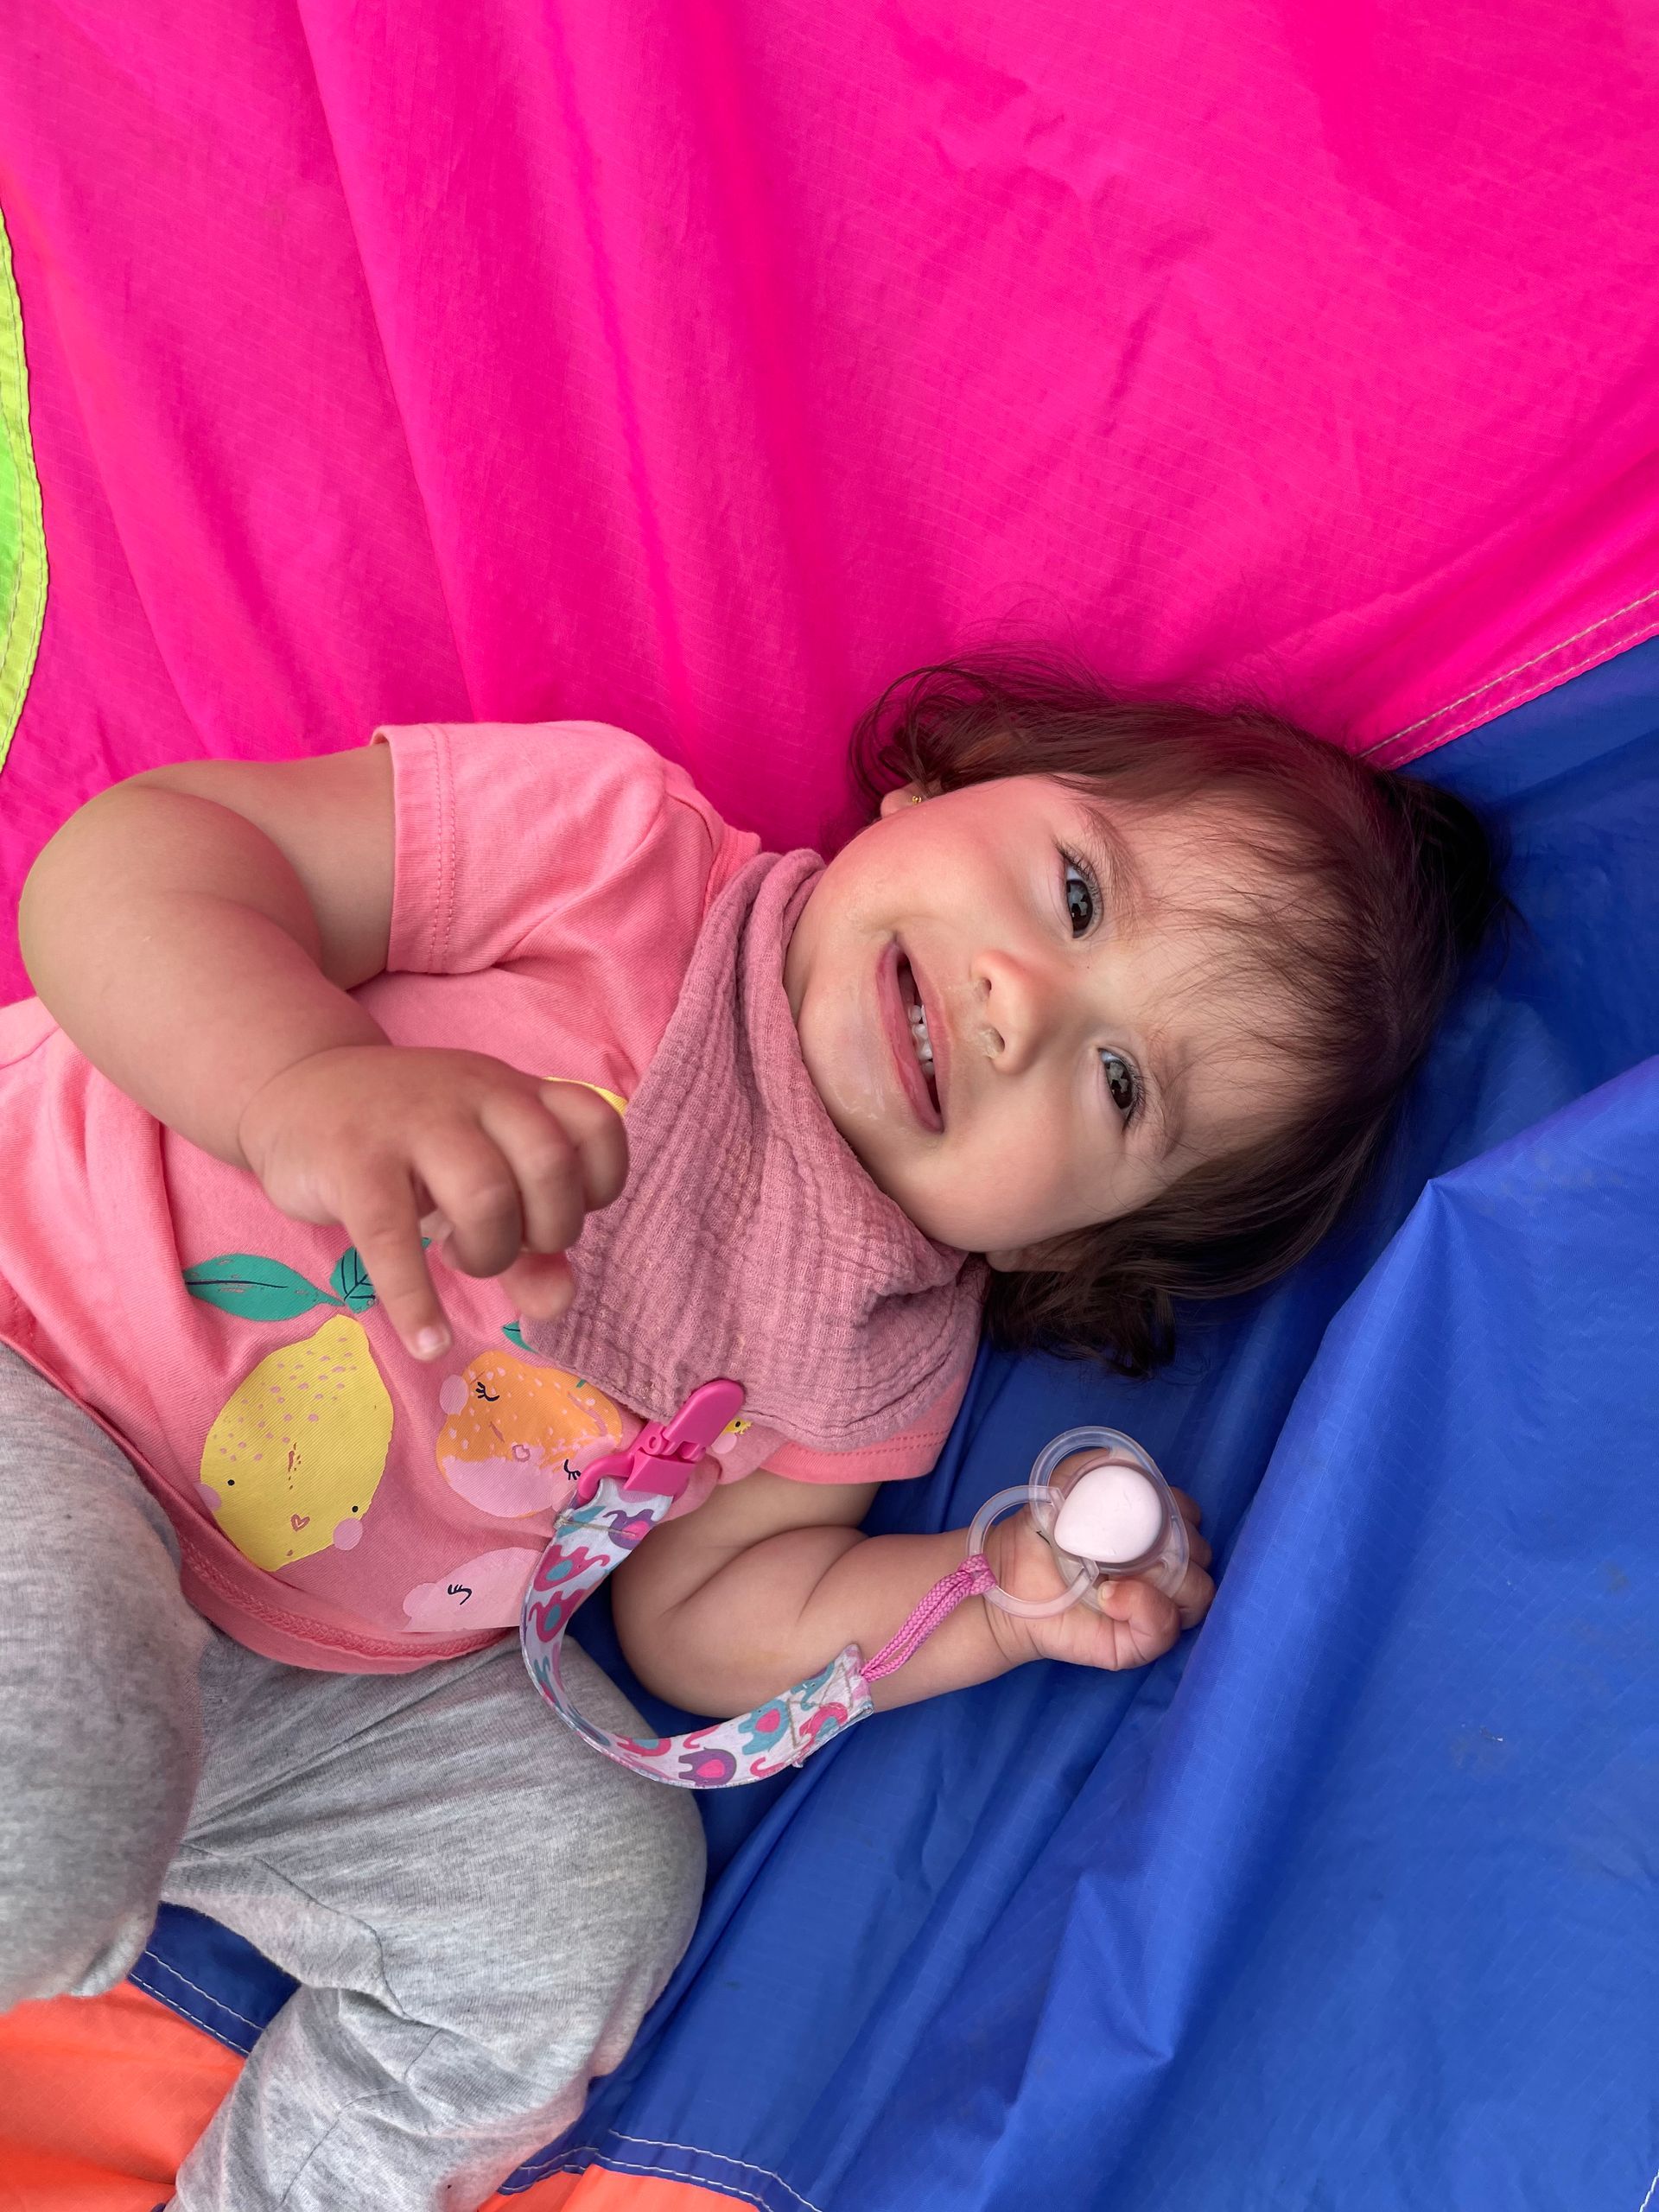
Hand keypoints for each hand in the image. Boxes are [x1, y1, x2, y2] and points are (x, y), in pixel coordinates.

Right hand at [235, 1044, 626, 1357]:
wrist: (294, 1091)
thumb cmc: (405, 1147)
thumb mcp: (476, 1178)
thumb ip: (529, 1241)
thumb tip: (559, 1303)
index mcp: (516, 1092)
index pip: (597, 1125)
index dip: (596, 1186)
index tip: (553, 1214)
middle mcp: (476, 1093)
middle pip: (551, 1162)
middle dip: (547, 1229)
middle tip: (508, 1244)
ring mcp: (413, 1121)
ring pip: (486, 1193)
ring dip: (488, 1252)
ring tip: (459, 1259)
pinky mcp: (353, 1158)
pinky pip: (393, 1236)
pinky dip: (416, 1302)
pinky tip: (427, 1340)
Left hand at [981, 1489, 1213, 1673]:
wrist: (1008, 1578)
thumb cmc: (1042, 1534)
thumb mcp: (1064, 1489)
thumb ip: (1092, 1468)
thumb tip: (1125, 1462)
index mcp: (1157, 1532)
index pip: (1194, 1520)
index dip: (1178, 1511)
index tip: (1146, 1509)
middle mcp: (1164, 1570)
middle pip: (1204, 1556)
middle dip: (1176, 1545)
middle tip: (1125, 1544)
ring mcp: (1155, 1607)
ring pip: (1199, 1594)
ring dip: (1165, 1578)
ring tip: (1114, 1572)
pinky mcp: (1137, 1642)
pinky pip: (1166, 1629)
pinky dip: (1145, 1606)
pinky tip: (1108, 1594)